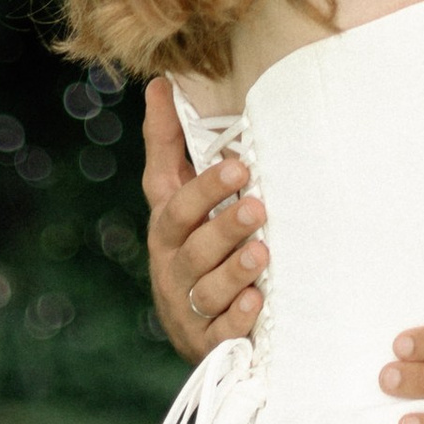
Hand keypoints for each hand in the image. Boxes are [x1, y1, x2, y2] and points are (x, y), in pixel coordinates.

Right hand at [142, 78, 266, 364]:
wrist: (193, 326)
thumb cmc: (192, 242)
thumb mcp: (178, 194)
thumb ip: (171, 143)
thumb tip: (161, 82)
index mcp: (169, 226)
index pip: (176, 200)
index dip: (203, 184)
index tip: (238, 165)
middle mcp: (173, 264)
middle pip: (192, 244)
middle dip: (223, 225)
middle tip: (257, 207)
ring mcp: (187, 304)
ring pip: (206, 289)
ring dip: (233, 271)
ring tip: (261, 254)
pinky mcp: (206, 340)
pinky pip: (219, 332)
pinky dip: (237, 319)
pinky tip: (256, 304)